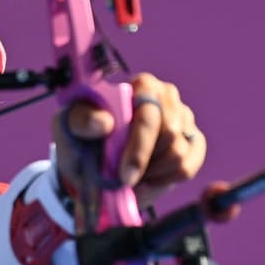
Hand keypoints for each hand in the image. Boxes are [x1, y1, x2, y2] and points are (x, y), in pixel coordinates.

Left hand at [52, 72, 219, 213]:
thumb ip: (81, 120)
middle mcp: (167, 96)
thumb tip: (105, 122)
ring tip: (132, 174)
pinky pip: (188, 167)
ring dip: (152, 172)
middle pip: (170, 135)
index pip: (150, 114)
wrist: (93, 165)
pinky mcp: (193, 142)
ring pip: (179, 154)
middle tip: (123, 177)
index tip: (124, 176)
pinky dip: (165, 180)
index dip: (139, 147)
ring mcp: (184, 119)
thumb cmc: (82, 140)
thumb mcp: (70, 128)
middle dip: (144, 162)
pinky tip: (148, 178)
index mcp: (141, 85)